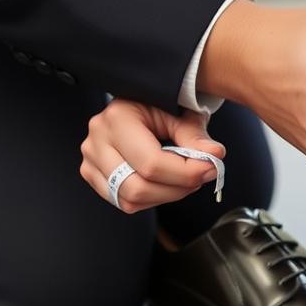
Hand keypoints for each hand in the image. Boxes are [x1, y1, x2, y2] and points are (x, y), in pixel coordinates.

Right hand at [80, 99, 225, 213]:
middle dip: (177, 188)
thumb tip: (215, 155)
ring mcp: (90, 160)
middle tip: (201, 176)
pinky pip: (124, 201)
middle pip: (138, 187)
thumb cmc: (160, 106)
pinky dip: (152, 198)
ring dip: (166, 195)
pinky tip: (167, 183)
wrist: (139, 104)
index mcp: (117, 119)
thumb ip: (196, 136)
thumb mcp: (181, 113)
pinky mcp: (92, 174)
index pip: (151, 163)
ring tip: (185, 179)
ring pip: (130, 199)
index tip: (211, 168)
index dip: (185, 172)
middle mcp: (97, 140)